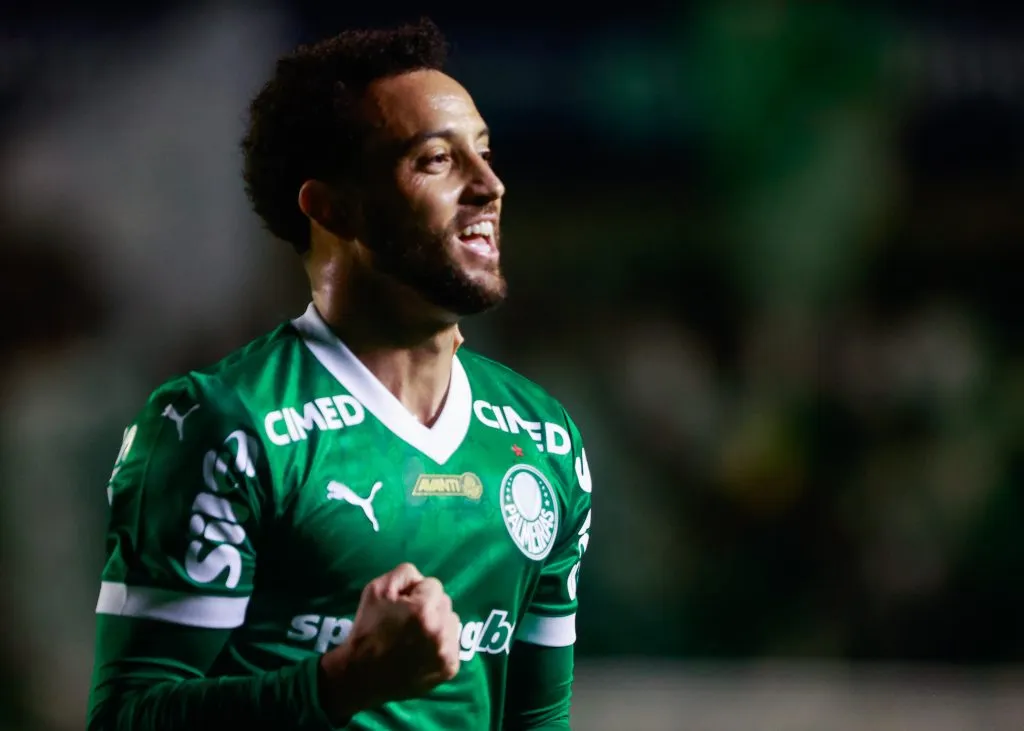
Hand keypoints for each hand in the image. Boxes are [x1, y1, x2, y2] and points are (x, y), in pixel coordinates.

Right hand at [318, 563, 460, 722]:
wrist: (363, 676)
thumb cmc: (368, 629)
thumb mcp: (376, 590)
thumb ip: (404, 573)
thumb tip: (421, 579)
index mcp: (423, 608)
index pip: (433, 584)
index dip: (415, 593)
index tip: (402, 606)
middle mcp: (440, 629)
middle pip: (445, 602)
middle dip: (429, 607)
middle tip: (408, 621)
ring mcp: (447, 651)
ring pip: (451, 622)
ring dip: (438, 624)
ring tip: (416, 636)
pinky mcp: (450, 668)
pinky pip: (453, 644)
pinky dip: (441, 645)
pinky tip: (422, 651)